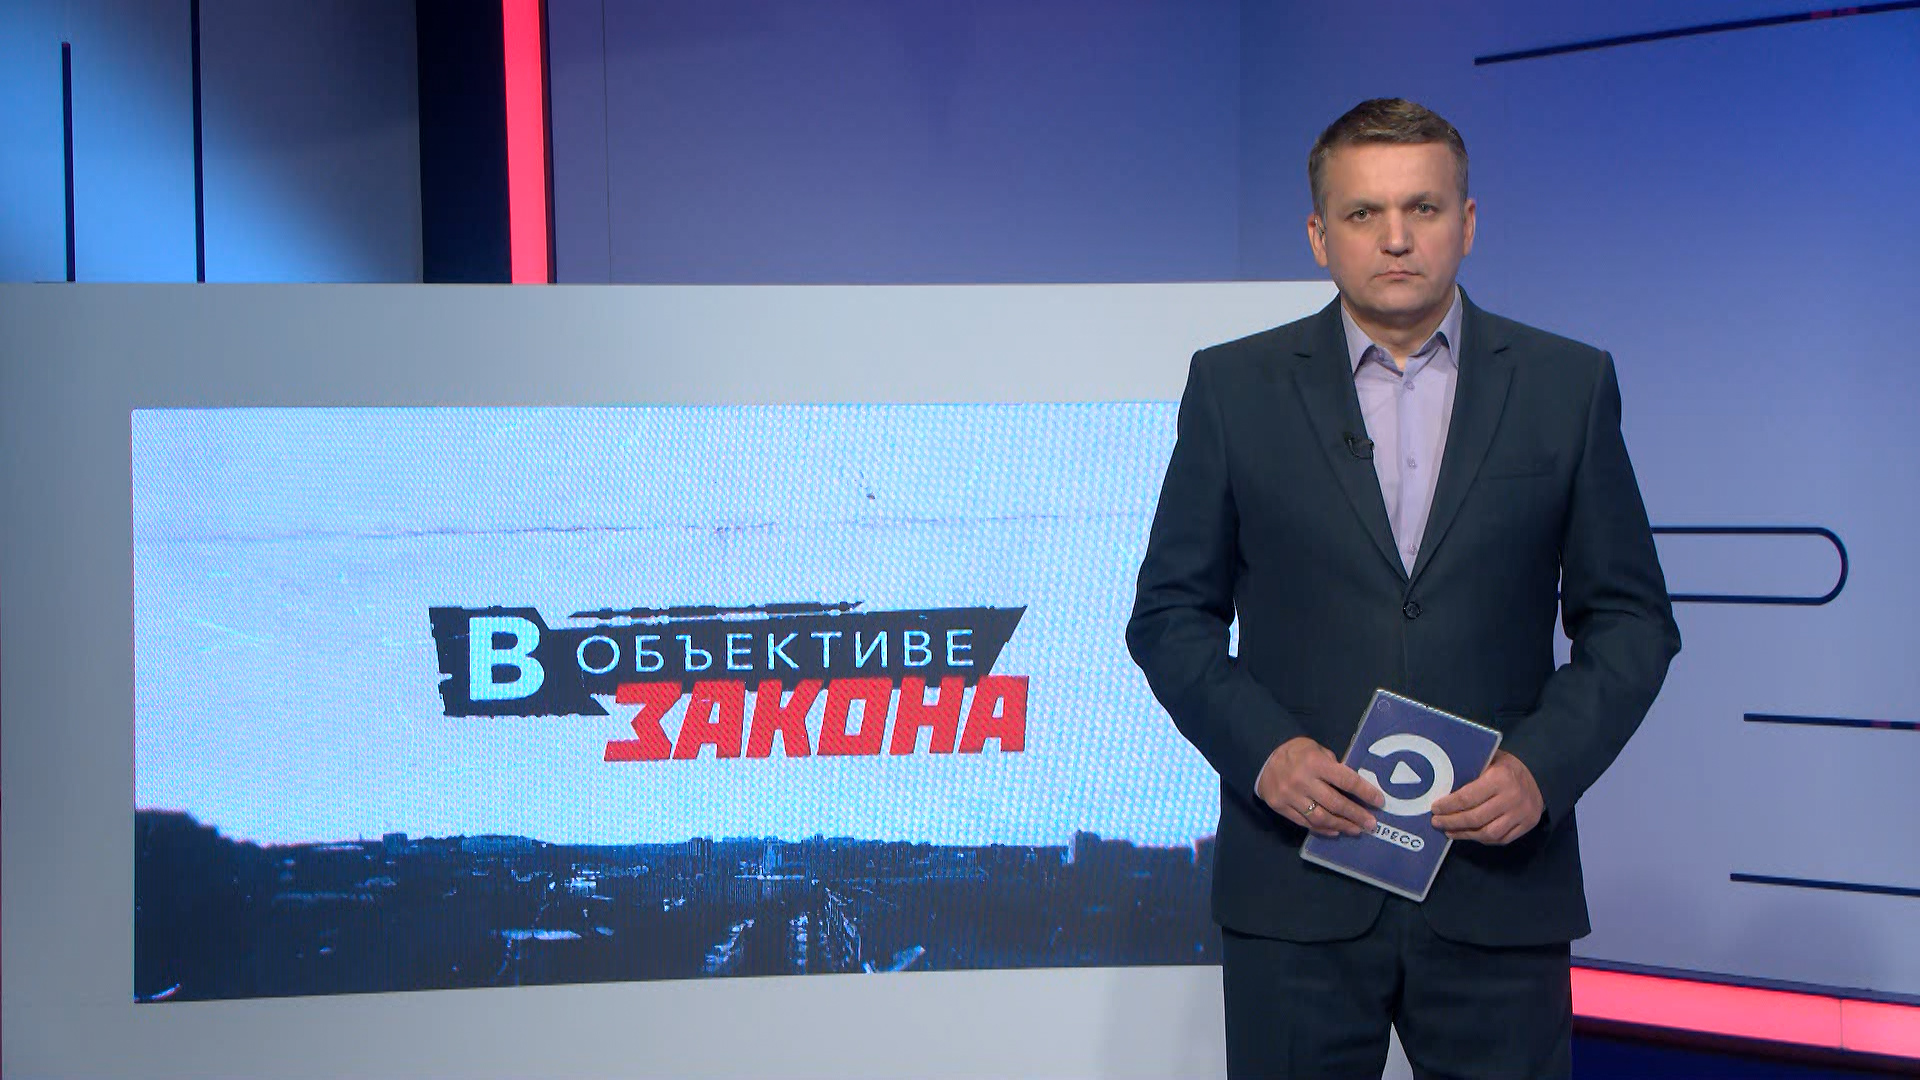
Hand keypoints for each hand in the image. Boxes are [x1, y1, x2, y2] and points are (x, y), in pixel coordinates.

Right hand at [1256, 736, 1384, 837]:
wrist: (1260, 755)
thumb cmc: (1295, 751)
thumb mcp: (1316, 749)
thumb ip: (1333, 766)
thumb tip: (1353, 786)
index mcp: (1315, 763)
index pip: (1346, 781)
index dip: (1365, 793)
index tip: (1379, 802)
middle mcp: (1303, 781)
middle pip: (1336, 803)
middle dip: (1357, 815)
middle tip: (1371, 824)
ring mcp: (1290, 796)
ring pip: (1320, 817)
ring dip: (1342, 825)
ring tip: (1356, 830)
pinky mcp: (1280, 807)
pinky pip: (1304, 823)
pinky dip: (1322, 829)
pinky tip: (1335, 830)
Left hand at [1430, 750, 1543, 844]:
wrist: (1541, 775)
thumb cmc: (1506, 766)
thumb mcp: (1490, 759)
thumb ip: (1470, 771)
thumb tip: (1441, 785)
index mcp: (1500, 778)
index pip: (1467, 797)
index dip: (1448, 806)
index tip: (1435, 808)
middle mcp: (1512, 798)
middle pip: (1475, 818)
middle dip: (1452, 822)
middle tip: (1437, 822)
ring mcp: (1521, 815)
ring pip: (1487, 833)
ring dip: (1465, 835)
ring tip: (1450, 832)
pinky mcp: (1526, 826)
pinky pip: (1500, 839)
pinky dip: (1482, 839)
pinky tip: (1469, 834)